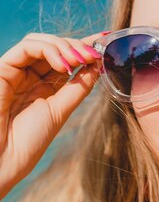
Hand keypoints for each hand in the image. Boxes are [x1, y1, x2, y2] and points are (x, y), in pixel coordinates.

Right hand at [0, 32, 102, 199]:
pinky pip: (27, 47)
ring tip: (81, 59)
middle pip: (56, 48)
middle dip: (79, 47)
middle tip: (96, 54)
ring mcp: (16, 71)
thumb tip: (98, 66)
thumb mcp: (61, 110)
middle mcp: (30, 77)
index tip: (106, 43)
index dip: (85, 49)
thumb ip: (78, 87)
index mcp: (44, 88)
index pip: (66, 60)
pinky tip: (64, 65)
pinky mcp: (3, 69)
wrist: (4, 159)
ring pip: (42, 42)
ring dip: (66, 46)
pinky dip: (49, 49)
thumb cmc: (29, 141)